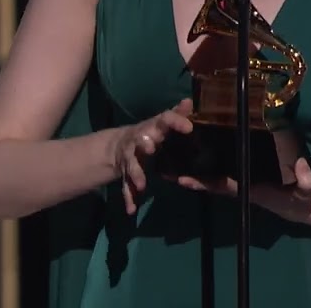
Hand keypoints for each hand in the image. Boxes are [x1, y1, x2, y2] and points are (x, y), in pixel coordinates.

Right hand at [115, 98, 193, 215]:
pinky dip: (128, 197)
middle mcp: (139, 141)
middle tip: (151, 149)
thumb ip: (177, 115)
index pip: (165, 120)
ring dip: (136, 174)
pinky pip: (126, 186)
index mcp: (153, 128)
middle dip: (145, 145)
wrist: (120, 145)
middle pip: (140, 142)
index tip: (189, 128)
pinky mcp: (125, 173)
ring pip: (131, 166)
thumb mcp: (162, 123)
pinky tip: (131, 209)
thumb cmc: (150, 133)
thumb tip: (190, 100)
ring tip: (142, 186)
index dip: (176, 122)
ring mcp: (130, 158)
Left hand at [174, 157, 310, 223]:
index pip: (225, 185)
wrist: (300, 201)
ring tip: (171, 162)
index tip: (186, 179)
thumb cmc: (301, 195)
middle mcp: (240, 186)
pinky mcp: (242, 175)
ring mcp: (240, 181)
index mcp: (250, 189)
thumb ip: (306, 181)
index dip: (206, 183)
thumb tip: (303, 171)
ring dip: (194, 172)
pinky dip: (206, 166)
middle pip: (211, 182)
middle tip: (167, 172)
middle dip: (191, 178)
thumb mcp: (306, 189)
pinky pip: (220, 172)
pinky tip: (193, 154)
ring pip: (213, 177)